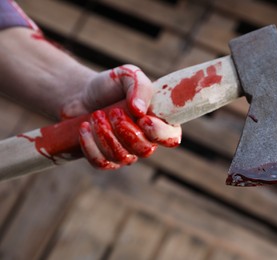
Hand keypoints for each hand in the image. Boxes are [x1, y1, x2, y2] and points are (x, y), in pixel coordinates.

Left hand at [61, 65, 181, 169]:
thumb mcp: (128, 75)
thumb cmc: (111, 86)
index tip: (143, 119)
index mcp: (159, 121)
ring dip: (105, 135)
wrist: (82, 96)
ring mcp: (127, 153)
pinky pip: (102, 163)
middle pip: (145, 150)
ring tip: (96, 115)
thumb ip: (140, 86)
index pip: (171, 137)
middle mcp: (146, 141)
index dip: (159, 133)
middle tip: (113, 112)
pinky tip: (84, 128)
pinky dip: (91, 145)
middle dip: (126, 131)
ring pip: (122, 157)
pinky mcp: (106, 160)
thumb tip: (139, 110)